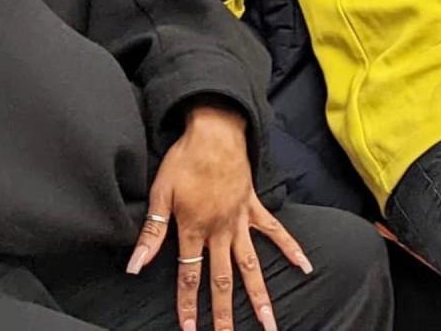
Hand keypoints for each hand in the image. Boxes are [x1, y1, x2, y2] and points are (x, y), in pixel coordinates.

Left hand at [127, 104, 312, 330]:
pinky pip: (274, 230)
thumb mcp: (161, 193)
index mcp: (195, 228)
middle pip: (223, 279)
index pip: (190, 275)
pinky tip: (305, 266)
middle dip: (225, 314)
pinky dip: (291, 247)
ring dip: (260, 295)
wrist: (215, 130)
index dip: (189, 304)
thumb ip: (151, 234)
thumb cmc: (184, 159)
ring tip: (271, 323)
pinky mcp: (254, 205)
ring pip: (251, 264)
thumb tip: (134, 267)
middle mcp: (221, 229)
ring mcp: (241, 219)